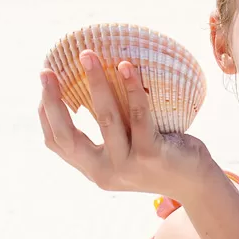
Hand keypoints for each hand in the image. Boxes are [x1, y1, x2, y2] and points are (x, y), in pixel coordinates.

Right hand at [38, 50, 214, 200]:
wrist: (195, 184)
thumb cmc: (160, 157)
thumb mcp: (126, 150)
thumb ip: (107, 133)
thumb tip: (90, 90)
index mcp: (94, 170)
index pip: (59, 144)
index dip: (46, 115)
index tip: (43, 88)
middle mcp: (106, 173)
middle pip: (69, 136)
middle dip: (54, 101)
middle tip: (46, 72)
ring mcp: (128, 166)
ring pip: (105, 119)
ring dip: (95, 83)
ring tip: (87, 55)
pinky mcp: (151, 155)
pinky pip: (139, 115)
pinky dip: (131, 88)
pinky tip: (126, 66)